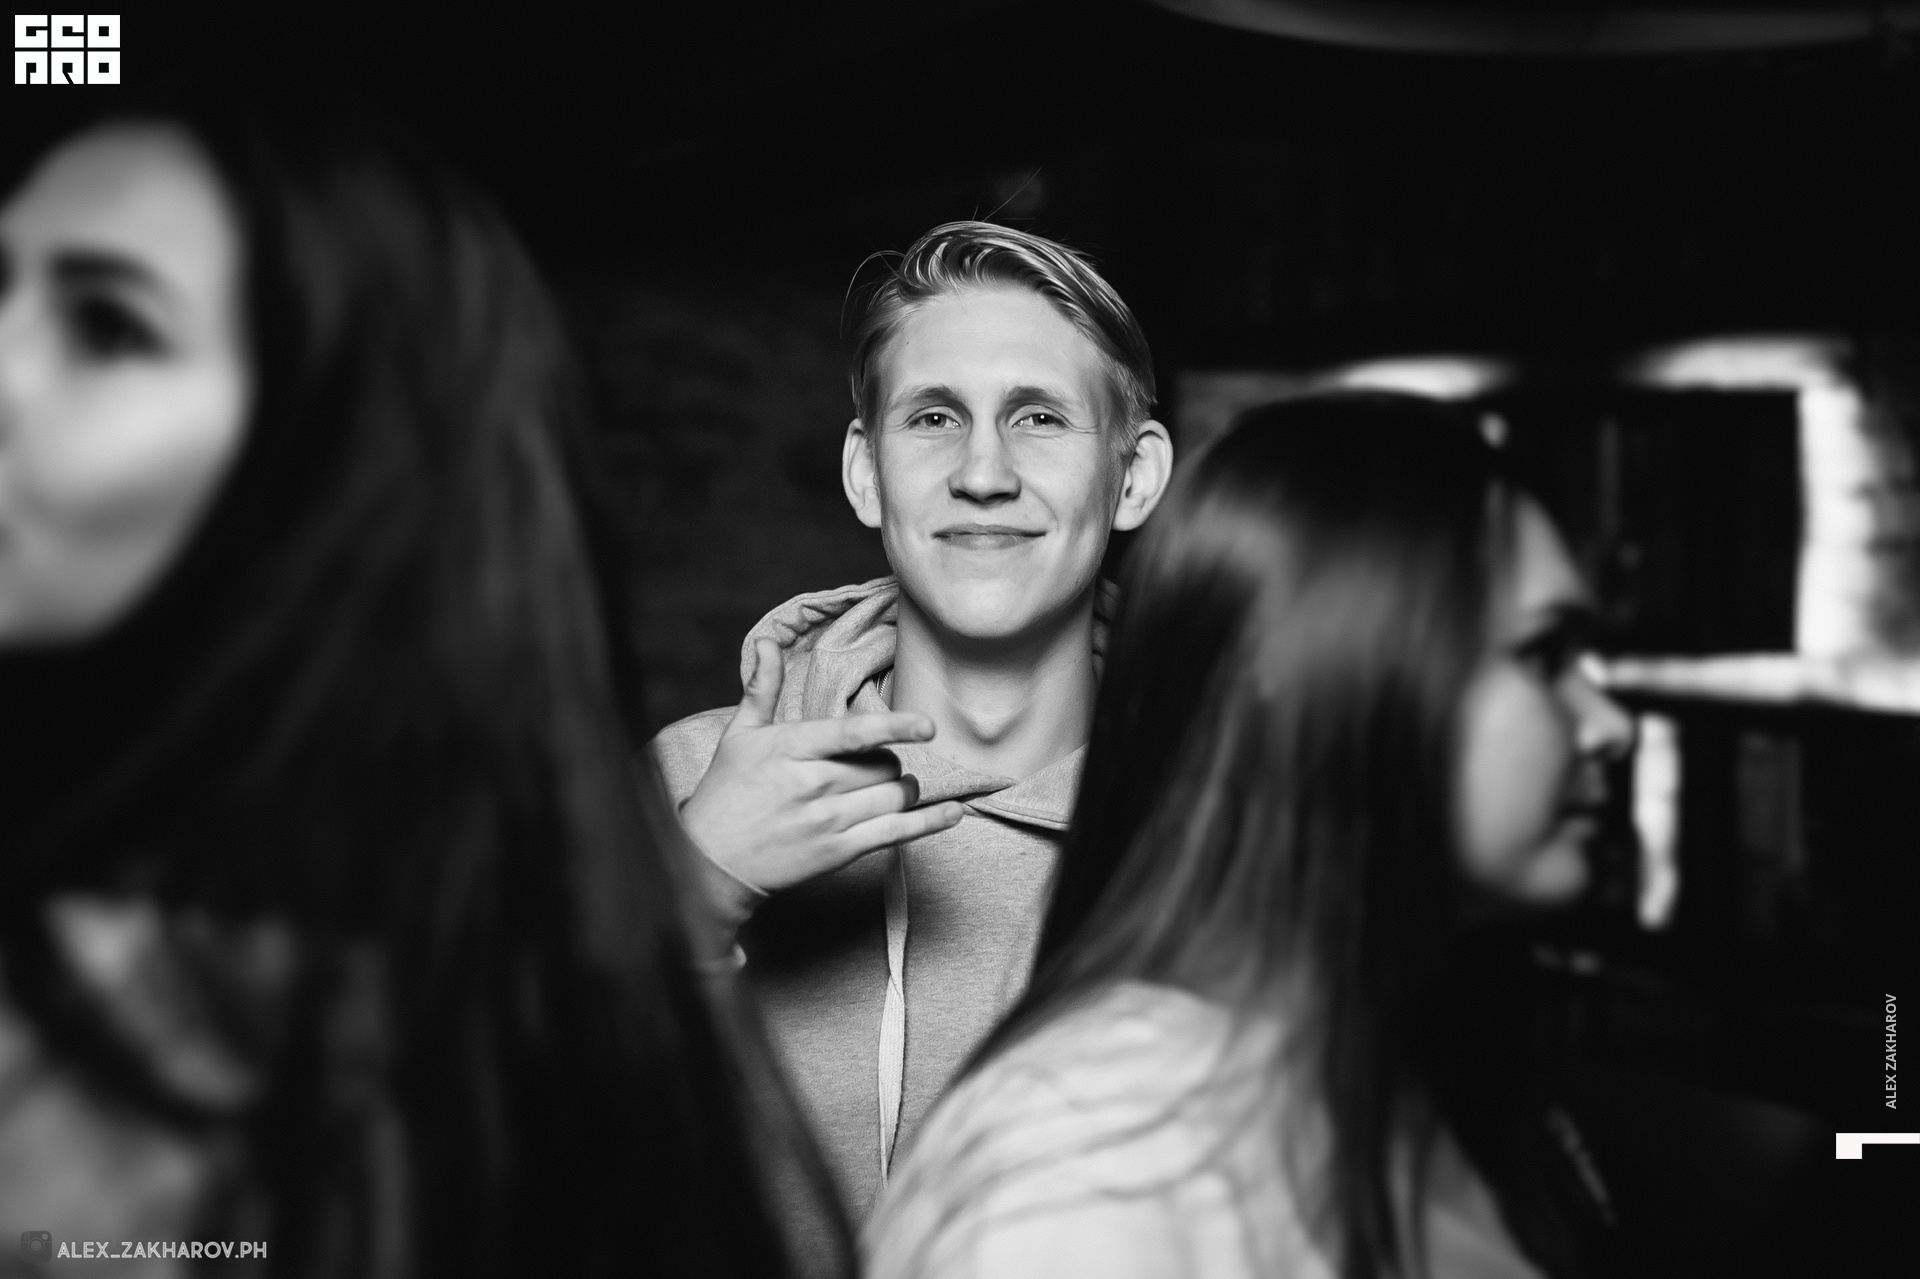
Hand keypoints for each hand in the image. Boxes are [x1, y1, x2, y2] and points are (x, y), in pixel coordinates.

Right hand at [680, 638, 965, 897]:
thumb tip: (768, 641)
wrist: (711, 863)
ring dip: (903, 788)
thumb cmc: (726, 793)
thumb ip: (762, 688)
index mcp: (791, 749)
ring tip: (889, 786)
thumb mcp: (739, 736)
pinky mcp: (839, 852)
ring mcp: (828, 821)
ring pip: (894, 796)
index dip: (895, 727)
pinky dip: (930, 822)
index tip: (927, 725)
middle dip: (888, 761)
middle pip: (881, 765)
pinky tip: (953, 812)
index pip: (852, 734)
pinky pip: (896, 834)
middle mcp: (813, 784)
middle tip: (871, 766)